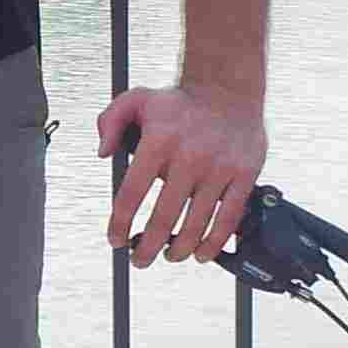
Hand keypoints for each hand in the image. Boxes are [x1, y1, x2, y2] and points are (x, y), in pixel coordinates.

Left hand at [98, 85, 265, 267]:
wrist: (228, 88)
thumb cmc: (179, 102)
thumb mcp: (136, 100)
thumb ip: (110, 122)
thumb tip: (103, 154)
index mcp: (159, 141)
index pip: (132, 193)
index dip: (121, 223)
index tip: (116, 240)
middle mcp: (189, 156)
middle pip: (164, 217)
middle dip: (148, 247)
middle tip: (139, 259)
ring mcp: (219, 168)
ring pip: (197, 224)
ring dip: (180, 249)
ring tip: (170, 256)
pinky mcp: (244, 175)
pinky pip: (229, 219)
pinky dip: (214, 243)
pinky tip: (202, 253)